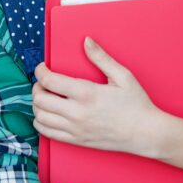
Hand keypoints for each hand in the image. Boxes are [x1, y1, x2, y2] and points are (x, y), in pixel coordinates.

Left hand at [31, 37, 159, 154]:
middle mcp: (77, 113)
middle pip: (40, 99)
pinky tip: (48, 114)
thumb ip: (101, 57)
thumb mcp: (123, 76)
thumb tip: (86, 41)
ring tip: (46, 97)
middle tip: (44, 82)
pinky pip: (47, 133)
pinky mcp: (76, 141)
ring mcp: (75, 129)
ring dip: (37, 105)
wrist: (145, 133)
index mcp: (86, 93)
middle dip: (37, 87)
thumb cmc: (136, 104)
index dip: (40, 71)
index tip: (42, 67)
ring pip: (40, 117)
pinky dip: (40, 122)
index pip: (49, 81)